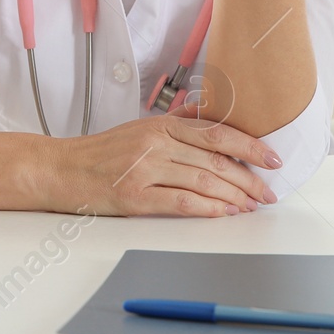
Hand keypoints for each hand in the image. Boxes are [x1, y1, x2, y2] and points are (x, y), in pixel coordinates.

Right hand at [41, 111, 281, 216]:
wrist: (61, 170)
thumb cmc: (101, 153)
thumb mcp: (140, 129)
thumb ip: (175, 127)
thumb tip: (212, 121)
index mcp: (160, 124)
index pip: (217, 133)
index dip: (250, 146)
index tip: (272, 158)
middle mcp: (155, 143)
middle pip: (216, 160)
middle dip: (249, 178)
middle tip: (268, 192)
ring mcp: (145, 170)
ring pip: (204, 181)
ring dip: (234, 196)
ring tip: (251, 205)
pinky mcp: (135, 197)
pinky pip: (181, 202)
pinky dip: (208, 208)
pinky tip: (224, 213)